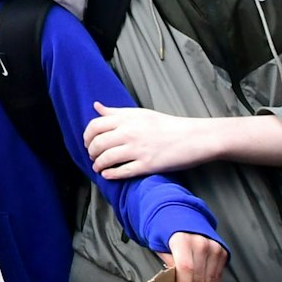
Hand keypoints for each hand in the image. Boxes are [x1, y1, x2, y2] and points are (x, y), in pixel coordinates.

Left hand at [85, 102, 211, 178]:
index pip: (95, 126)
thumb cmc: (166, 125)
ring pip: (106, 158)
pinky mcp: (147, 165)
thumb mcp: (140, 113)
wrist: (194, 137)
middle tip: (92, 156)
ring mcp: (137, 149)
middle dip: (91, 152)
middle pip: (98, 143)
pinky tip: (108, 175)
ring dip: (98, 165)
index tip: (88, 142)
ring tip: (98, 167)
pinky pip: (122, 172)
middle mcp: (129, 133)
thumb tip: (96, 106)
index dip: (87, 136)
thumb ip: (116, 112)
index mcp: (126, 119)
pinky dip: (111, 174)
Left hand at [160, 233, 227, 281]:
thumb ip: (167, 263)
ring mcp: (214, 248)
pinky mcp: (222, 253)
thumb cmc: (165, 232)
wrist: (182, 214)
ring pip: (210, 281)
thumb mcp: (159, 244)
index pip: (186, 267)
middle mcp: (201, 243)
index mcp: (182, 239)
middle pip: (200, 279)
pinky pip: (217, 277)